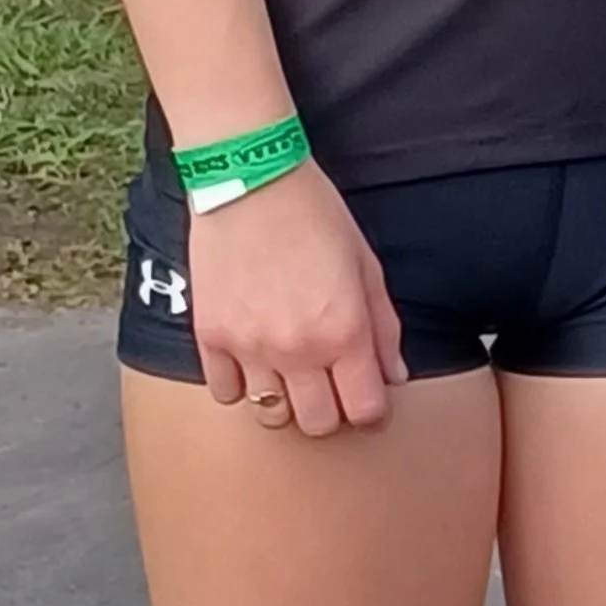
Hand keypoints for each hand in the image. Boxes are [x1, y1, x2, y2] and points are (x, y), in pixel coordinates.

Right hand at [189, 161, 405, 436]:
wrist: (250, 180)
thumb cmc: (315, 215)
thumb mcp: (366, 265)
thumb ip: (384, 327)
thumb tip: (393, 376)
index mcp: (344, 332)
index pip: (365, 410)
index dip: (372, 411)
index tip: (368, 398)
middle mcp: (298, 350)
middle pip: (318, 424)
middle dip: (330, 412)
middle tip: (329, 385)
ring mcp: (250, 348)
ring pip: (270, 415)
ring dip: (285, 400)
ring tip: (288, 371)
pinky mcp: (211, 338)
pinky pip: (225, 393)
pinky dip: (240, 385)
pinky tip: (251, 358)